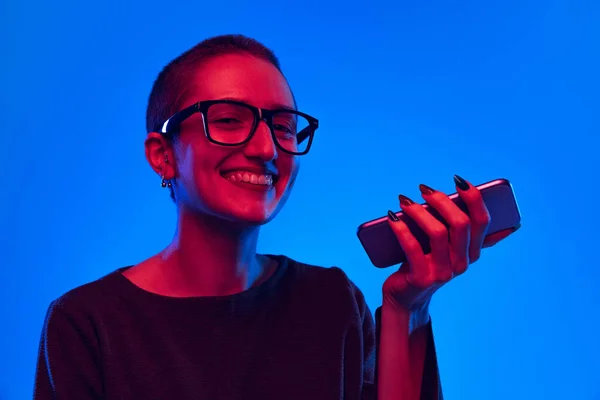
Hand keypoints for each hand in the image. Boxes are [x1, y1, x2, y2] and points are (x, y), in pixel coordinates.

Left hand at [382, 175, 518, 324]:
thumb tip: (510, 226)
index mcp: (472, 252)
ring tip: (404, 201)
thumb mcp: (450, 251)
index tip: (457, 180)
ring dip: (419, 212)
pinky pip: (412, 247)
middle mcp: (462, 263)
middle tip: (424, 189)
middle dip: (442, 200)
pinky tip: (391, 217)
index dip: (473, 198)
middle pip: (461, 223)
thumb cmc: (427, 264)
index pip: (483, 221)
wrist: (406, 297)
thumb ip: (468, 238)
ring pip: (438, 233)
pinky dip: (401, 229)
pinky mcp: (422, 277)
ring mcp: (443, 272)